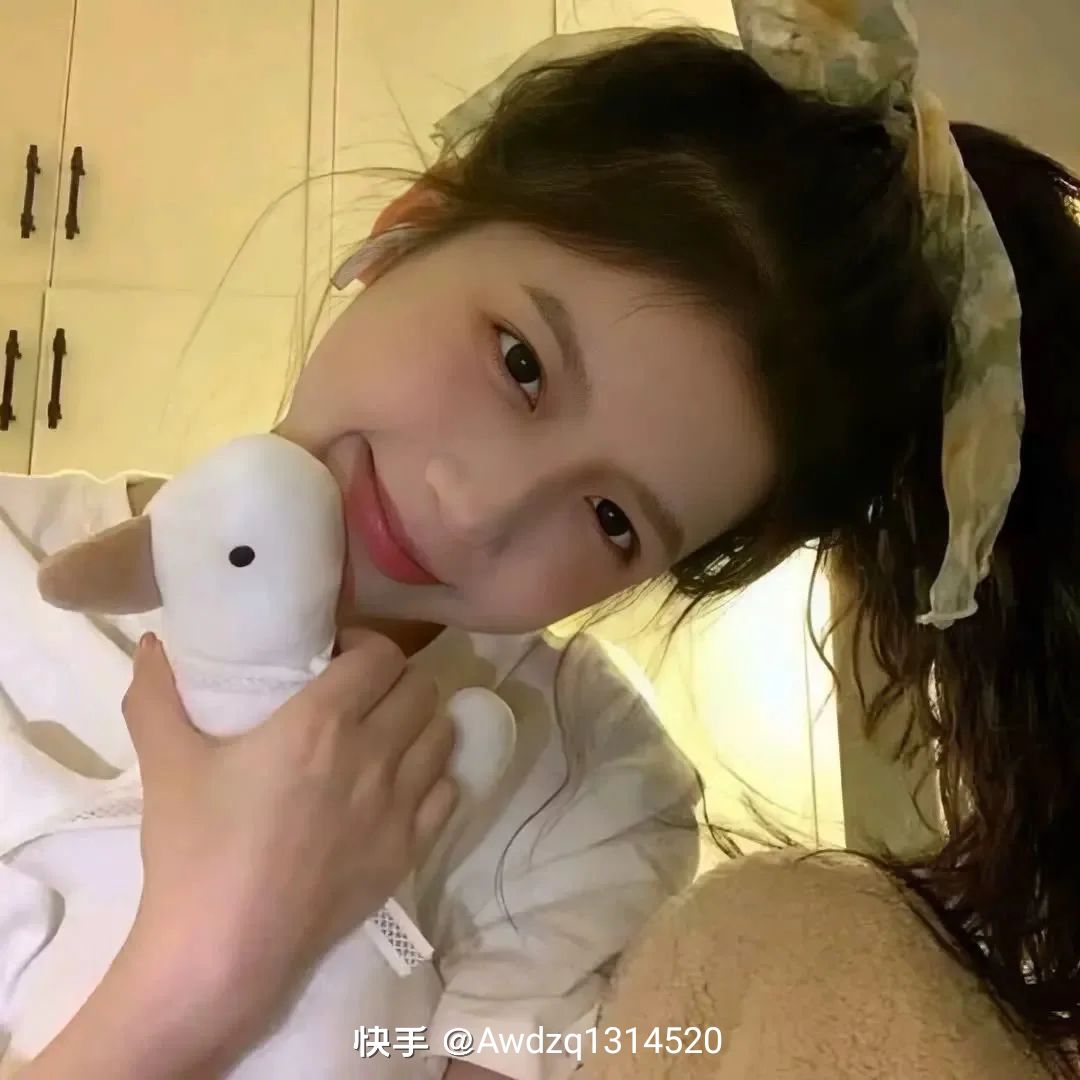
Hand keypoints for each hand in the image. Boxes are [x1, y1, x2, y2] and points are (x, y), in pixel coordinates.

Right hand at [121, 627, 457, 1043]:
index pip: (382, 654)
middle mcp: (374, 754)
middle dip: (394, 681)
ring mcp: (399, 806)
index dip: (365, 646)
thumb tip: (151, 645)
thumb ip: (155, 696)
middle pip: (419, 688)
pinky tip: (401, 785)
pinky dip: (433, 778)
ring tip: (386, 735)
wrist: (223, 951)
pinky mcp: (409, 851)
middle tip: (361, 695)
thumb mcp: (166, 763)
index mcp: (322, 721)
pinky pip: (448, 792)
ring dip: (420, 724)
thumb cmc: (195, 849)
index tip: (337, 658)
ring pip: (442, 735)